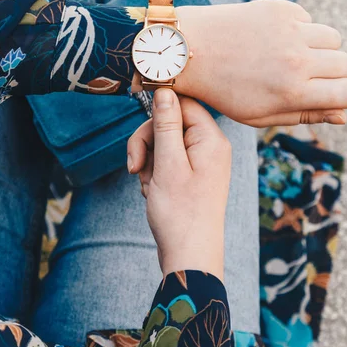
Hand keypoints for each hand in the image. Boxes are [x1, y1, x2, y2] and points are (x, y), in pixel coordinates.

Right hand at [127, 89, 230, 279]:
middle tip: (135, 166)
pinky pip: (166, 161)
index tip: (140, 128)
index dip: (158, 112)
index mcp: (211, 139)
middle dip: (148, 142)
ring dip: (148, 161)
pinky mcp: (191, 175)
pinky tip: (152, 191)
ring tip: (147, 185)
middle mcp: (209, 147)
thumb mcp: (168, 165)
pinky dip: (153, 173)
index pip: (182, 104)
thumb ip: (166, 125)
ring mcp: (201, 162)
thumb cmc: (181, 213)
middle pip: (170, 123)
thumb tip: (164, 89)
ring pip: (163, 143)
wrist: (189, 257)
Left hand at [174, 0, 346, 126]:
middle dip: (335, 73)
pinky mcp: (279, 9)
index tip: (334, 94)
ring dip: (320, 49)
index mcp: (293, 92)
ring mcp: (290, 31)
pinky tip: (272, 39)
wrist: (189, 50)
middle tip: (308, 76)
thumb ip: (305, 115)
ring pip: (333, 38)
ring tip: (291, 56)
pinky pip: (309, 19)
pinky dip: (299, 30)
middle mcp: (297, 60)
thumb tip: (343, 115)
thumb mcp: (260, 114)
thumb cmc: (222, 90)